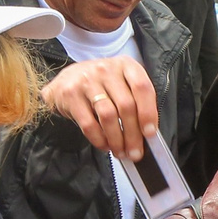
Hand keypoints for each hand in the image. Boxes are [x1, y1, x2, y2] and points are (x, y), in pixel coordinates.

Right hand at [44, 56, 158, 158]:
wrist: (66, 79)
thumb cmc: (101, 84)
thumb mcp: (121, 83)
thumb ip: (135, 101)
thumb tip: (147, 133)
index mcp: (126, 65)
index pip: (142, 87)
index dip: (148, 112)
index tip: (150, 133)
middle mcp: (107, 70)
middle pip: (126, 106)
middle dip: (133, 134)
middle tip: (135, 153)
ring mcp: (87, 81)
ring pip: (108, 116)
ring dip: (117, 139)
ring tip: (120, 152)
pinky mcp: (71, 95)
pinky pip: (89, 124)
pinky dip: (99, 139)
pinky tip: (105, 145)